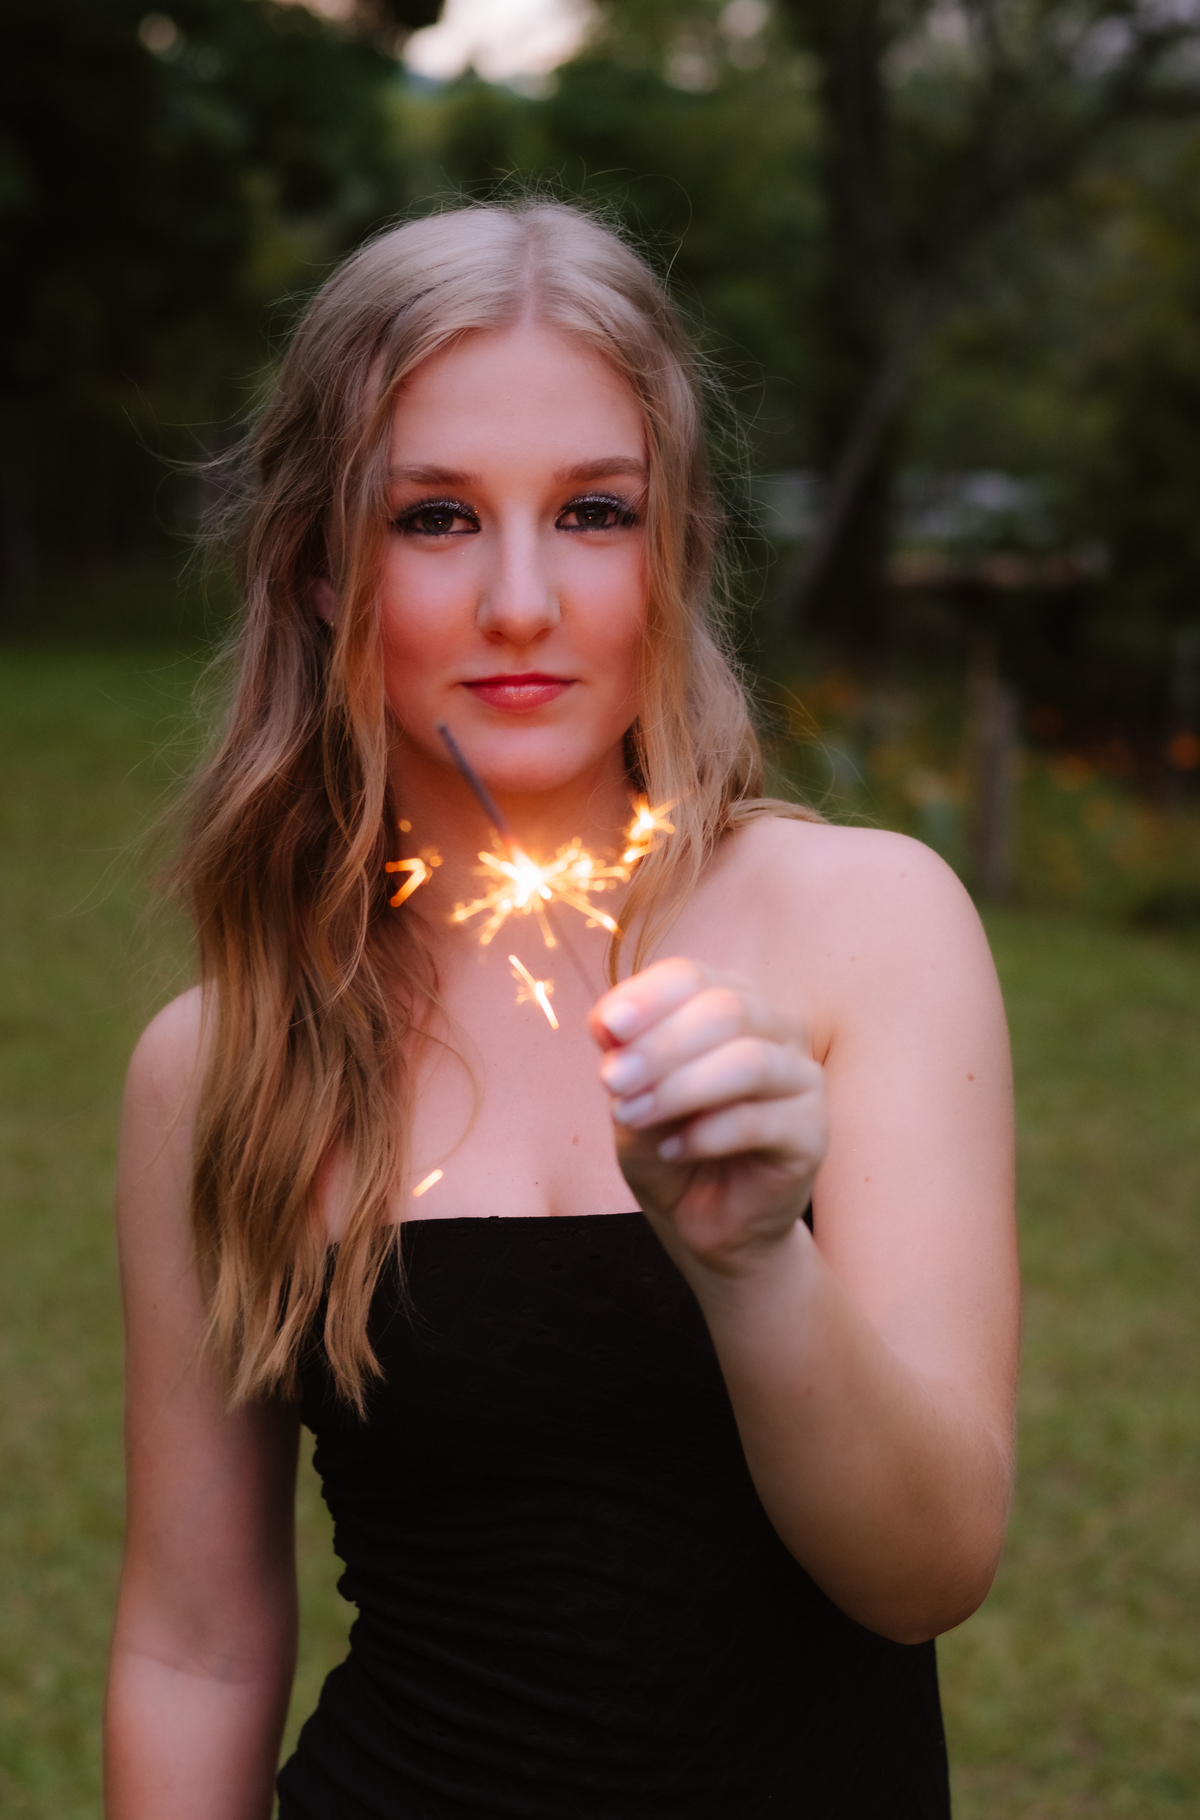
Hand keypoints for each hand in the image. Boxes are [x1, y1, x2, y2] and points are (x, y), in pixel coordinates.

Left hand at [590, 959, 827, 1275]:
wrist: (702, 1220)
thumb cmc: (669, 1144)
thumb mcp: (630, 1095)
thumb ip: (624, 1056)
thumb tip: (610, 1024)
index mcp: (732, 1002)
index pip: (693, 976)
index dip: (647, 997)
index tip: (605, 1028)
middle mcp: (777, 1029)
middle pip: (726, 1009)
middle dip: (660, 1045)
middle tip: (611, 1081)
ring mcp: (803, 1078)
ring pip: (749, 1060)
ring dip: (680, 1088)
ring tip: (632, 1116)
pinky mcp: (814, 1131)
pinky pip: (760, 1120)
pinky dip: (706, 1134)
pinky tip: (672, 1151)